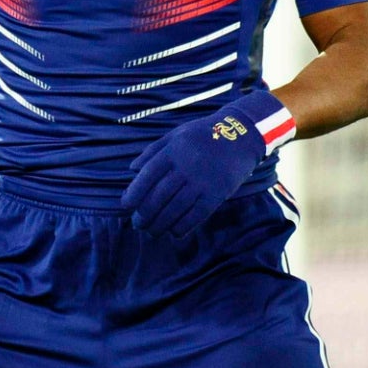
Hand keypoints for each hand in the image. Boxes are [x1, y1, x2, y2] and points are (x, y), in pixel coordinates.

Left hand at [121, 91, 292, 237]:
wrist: (241, 135)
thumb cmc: (203, 135)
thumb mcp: (176, 135)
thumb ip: (153, 151)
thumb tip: (132, 170)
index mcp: (173, 151)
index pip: (147, 176)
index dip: (134, 193)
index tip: (126, 205)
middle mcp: (186, 166)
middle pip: (159, 196)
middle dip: (145, 214)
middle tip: (138, 224)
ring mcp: (202, 181)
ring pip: (176, 209)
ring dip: (160, 225)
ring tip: (152, 231)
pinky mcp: (217, 193)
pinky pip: (196, 215)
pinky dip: (183, 227)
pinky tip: (174, 232)